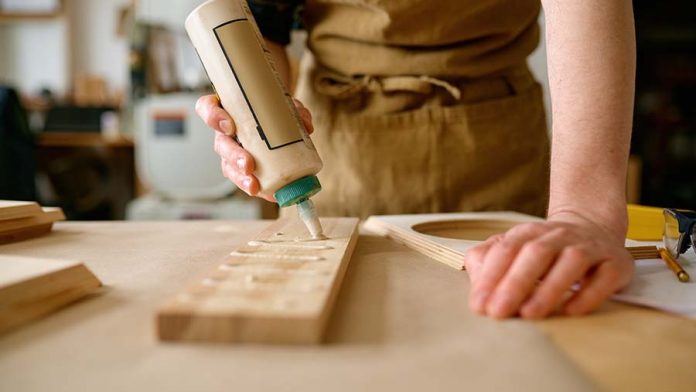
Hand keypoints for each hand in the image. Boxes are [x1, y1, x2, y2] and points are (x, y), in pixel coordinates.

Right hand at [195, 94, 314, 201]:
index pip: (207, 108)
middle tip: (248, 164)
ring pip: (228, 166)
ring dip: (240, 177)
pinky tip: (266, 193)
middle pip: (220, 144)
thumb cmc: (274, 108)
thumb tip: (306, 125)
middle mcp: (225, 133)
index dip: (213, 116)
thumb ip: (295, 111)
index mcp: (227, 109)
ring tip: (253, 185)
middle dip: (233, 156)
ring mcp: (232, 152)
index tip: (229, 126)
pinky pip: (244, 180)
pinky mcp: (243, 169)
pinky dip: (257, 187)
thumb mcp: (285, 104)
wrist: (280, 120)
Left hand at [463, 211, 633, 318]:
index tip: (479, 305)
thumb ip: (488, 262)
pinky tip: (571, 310)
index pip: (506, 250)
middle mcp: (558, 236)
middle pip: (535, 253)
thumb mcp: (513, 249)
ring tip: (530, 314)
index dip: (491, 277)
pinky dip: (589, 293)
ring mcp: (588, 247)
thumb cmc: (545, 249)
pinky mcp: (615, 263)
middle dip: (514, 283)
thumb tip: (476, 288)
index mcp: (528, 233)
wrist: (593, 228)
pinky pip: (604, 276)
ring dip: (549, 288)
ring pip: (570, 261)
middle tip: (498, 312)